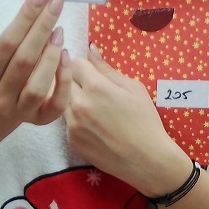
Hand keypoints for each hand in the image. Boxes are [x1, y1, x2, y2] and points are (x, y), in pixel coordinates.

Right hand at [0, 0, 71, 127]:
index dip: (25, 18)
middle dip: (42, 28)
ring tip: (59, 31)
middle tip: (56, 3)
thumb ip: (19, 35)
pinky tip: (67, 55)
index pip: (6, 43)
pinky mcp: (41, 121)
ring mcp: (20, 111)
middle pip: (23, 60)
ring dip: (51, 55)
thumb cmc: (8, 70)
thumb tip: (43, 1)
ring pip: (37, 85)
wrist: (6, 104)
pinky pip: (56, 102)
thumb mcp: (4, 54)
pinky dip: (63, 78)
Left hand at [66, 46, 190, 195]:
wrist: (146, 159)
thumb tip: (91, 49)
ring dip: (73, 99)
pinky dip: (75, 118)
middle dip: (76, 81)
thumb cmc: (145, 121)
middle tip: (93, 90)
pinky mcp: (70, 140)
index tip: (93, 72)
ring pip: (62, 101)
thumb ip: (107, 69)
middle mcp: (78, 104)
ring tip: (94, 108)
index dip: (85, 66)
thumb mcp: (133, 88)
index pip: (75, 63)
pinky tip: (94, 124)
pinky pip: (66, 120)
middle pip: (64, 80)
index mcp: (95, 87)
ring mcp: (72, 124)